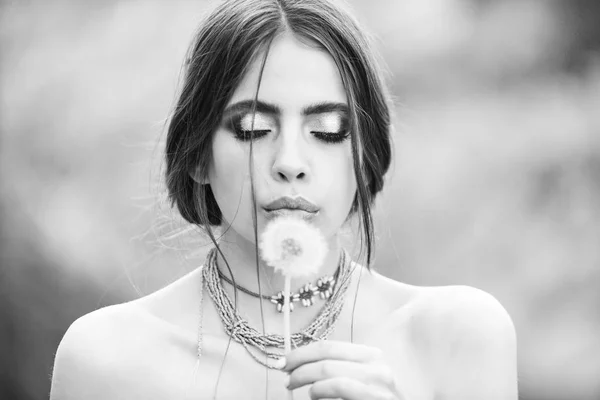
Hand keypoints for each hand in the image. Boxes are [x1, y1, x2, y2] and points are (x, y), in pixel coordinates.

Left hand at [282, 340, 402, 399]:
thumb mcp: (365, 382)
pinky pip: (341, 387)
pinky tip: (314, 396)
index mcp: (373, 357)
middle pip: (326, 356)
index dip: (302, 352)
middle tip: (284, 375)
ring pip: (329, 372)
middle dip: (298, 364)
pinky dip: (320, 390)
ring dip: (304, 378)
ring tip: (295, 386)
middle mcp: (379, 367)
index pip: (330, 347)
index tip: (284, 360)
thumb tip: (306, 366)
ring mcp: (379, 385)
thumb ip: (342, 371)